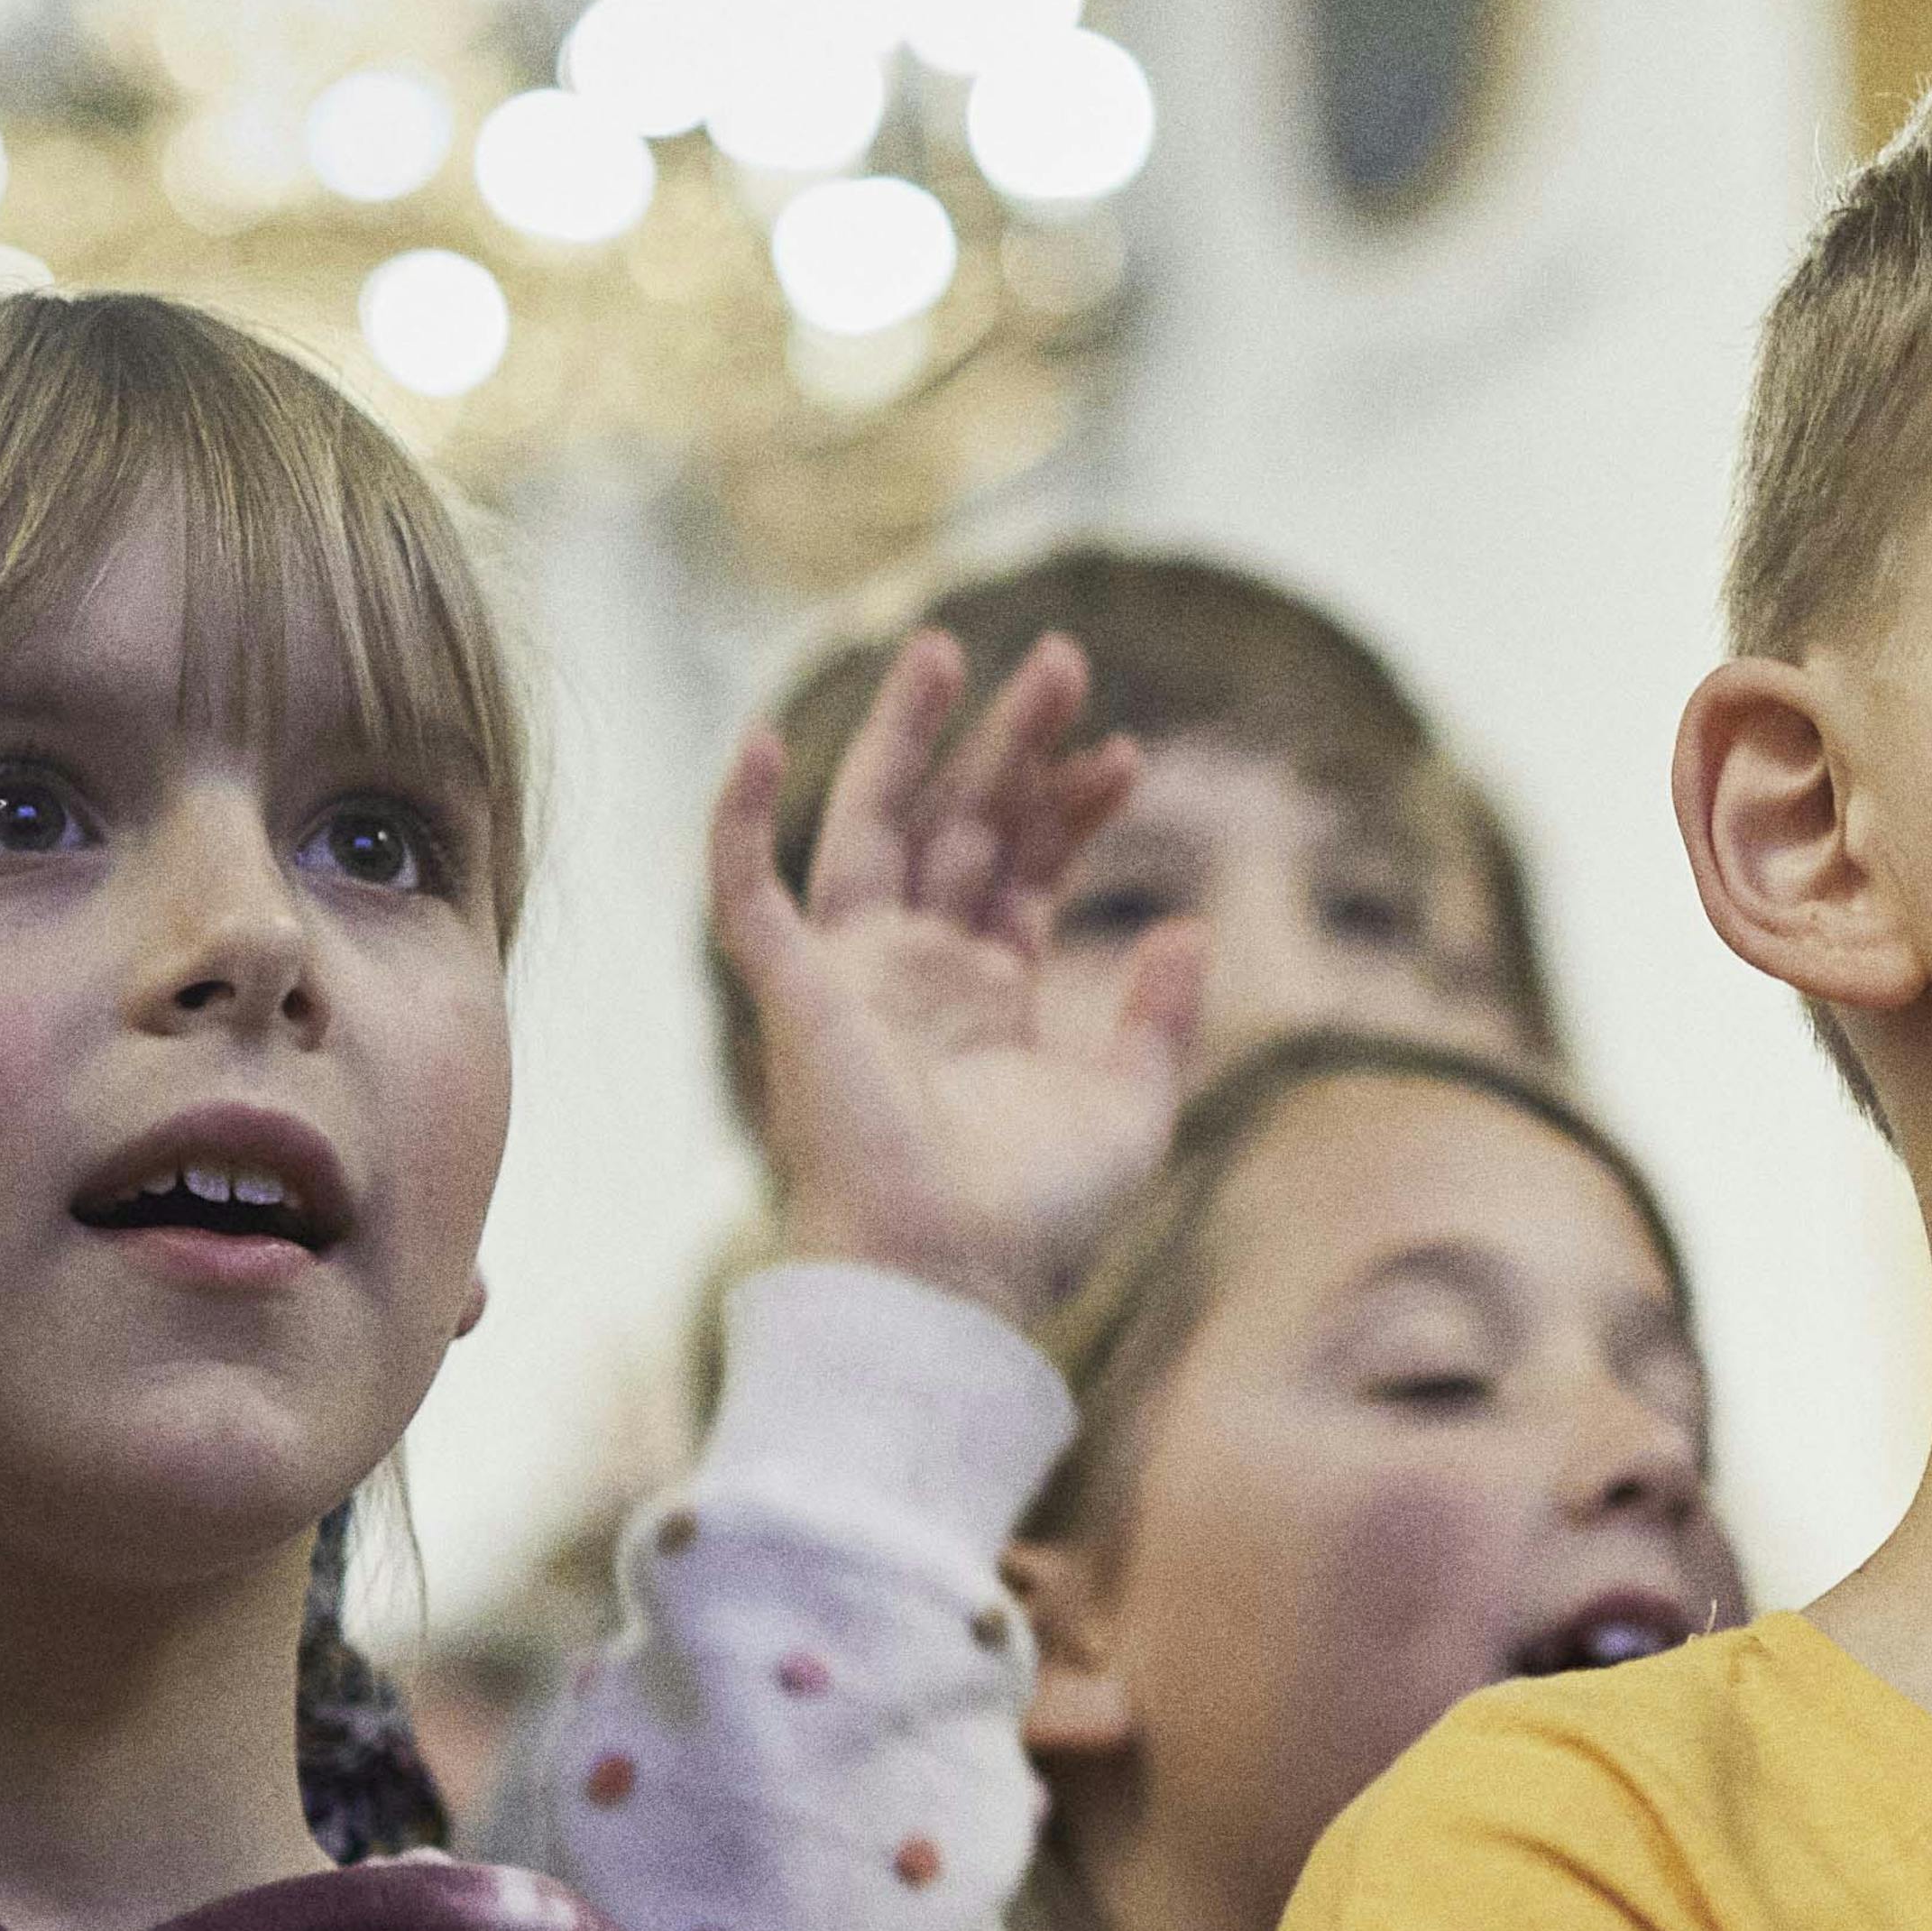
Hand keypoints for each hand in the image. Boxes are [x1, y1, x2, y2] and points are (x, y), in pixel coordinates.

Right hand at [713, 626, 1206, 1327]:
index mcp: (987, 999)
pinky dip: (736, 817)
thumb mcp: (1132, 1112)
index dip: (1072, 806)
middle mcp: (916, 975)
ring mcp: (852, 976)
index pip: (1024, 869)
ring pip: (872, 825)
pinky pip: (746, 891)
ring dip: (902, 737)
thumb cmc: (1035, 1224)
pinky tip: (753, 737)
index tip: (1127, 754)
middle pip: (958, 824)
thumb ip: (1162, 1020)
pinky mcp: (795, 991)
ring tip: (946, 647)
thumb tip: (1195, 925)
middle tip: (1061, 657)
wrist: (951, 1283)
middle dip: (1006, 742)